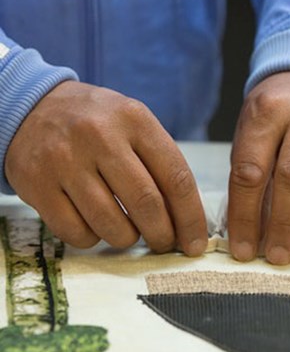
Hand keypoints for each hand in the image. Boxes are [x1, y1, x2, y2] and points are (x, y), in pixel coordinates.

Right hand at [5, 81, 207, 254]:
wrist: (33, 107)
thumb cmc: (96, 124)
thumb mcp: (133, 124)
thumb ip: (160, 164)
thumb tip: (185, 222)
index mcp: (134, 119)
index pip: (176, 178)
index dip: (191, 219)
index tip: (194, 244)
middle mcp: (99, 136)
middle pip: (146, 205)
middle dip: (162, 236)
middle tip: (163, 244)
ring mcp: (64, 160)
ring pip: (111, 225)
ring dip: (127, 239)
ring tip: (127, 231)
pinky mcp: (37, 184)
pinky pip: (76, 233)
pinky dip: (92, 239)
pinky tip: (93, 225)